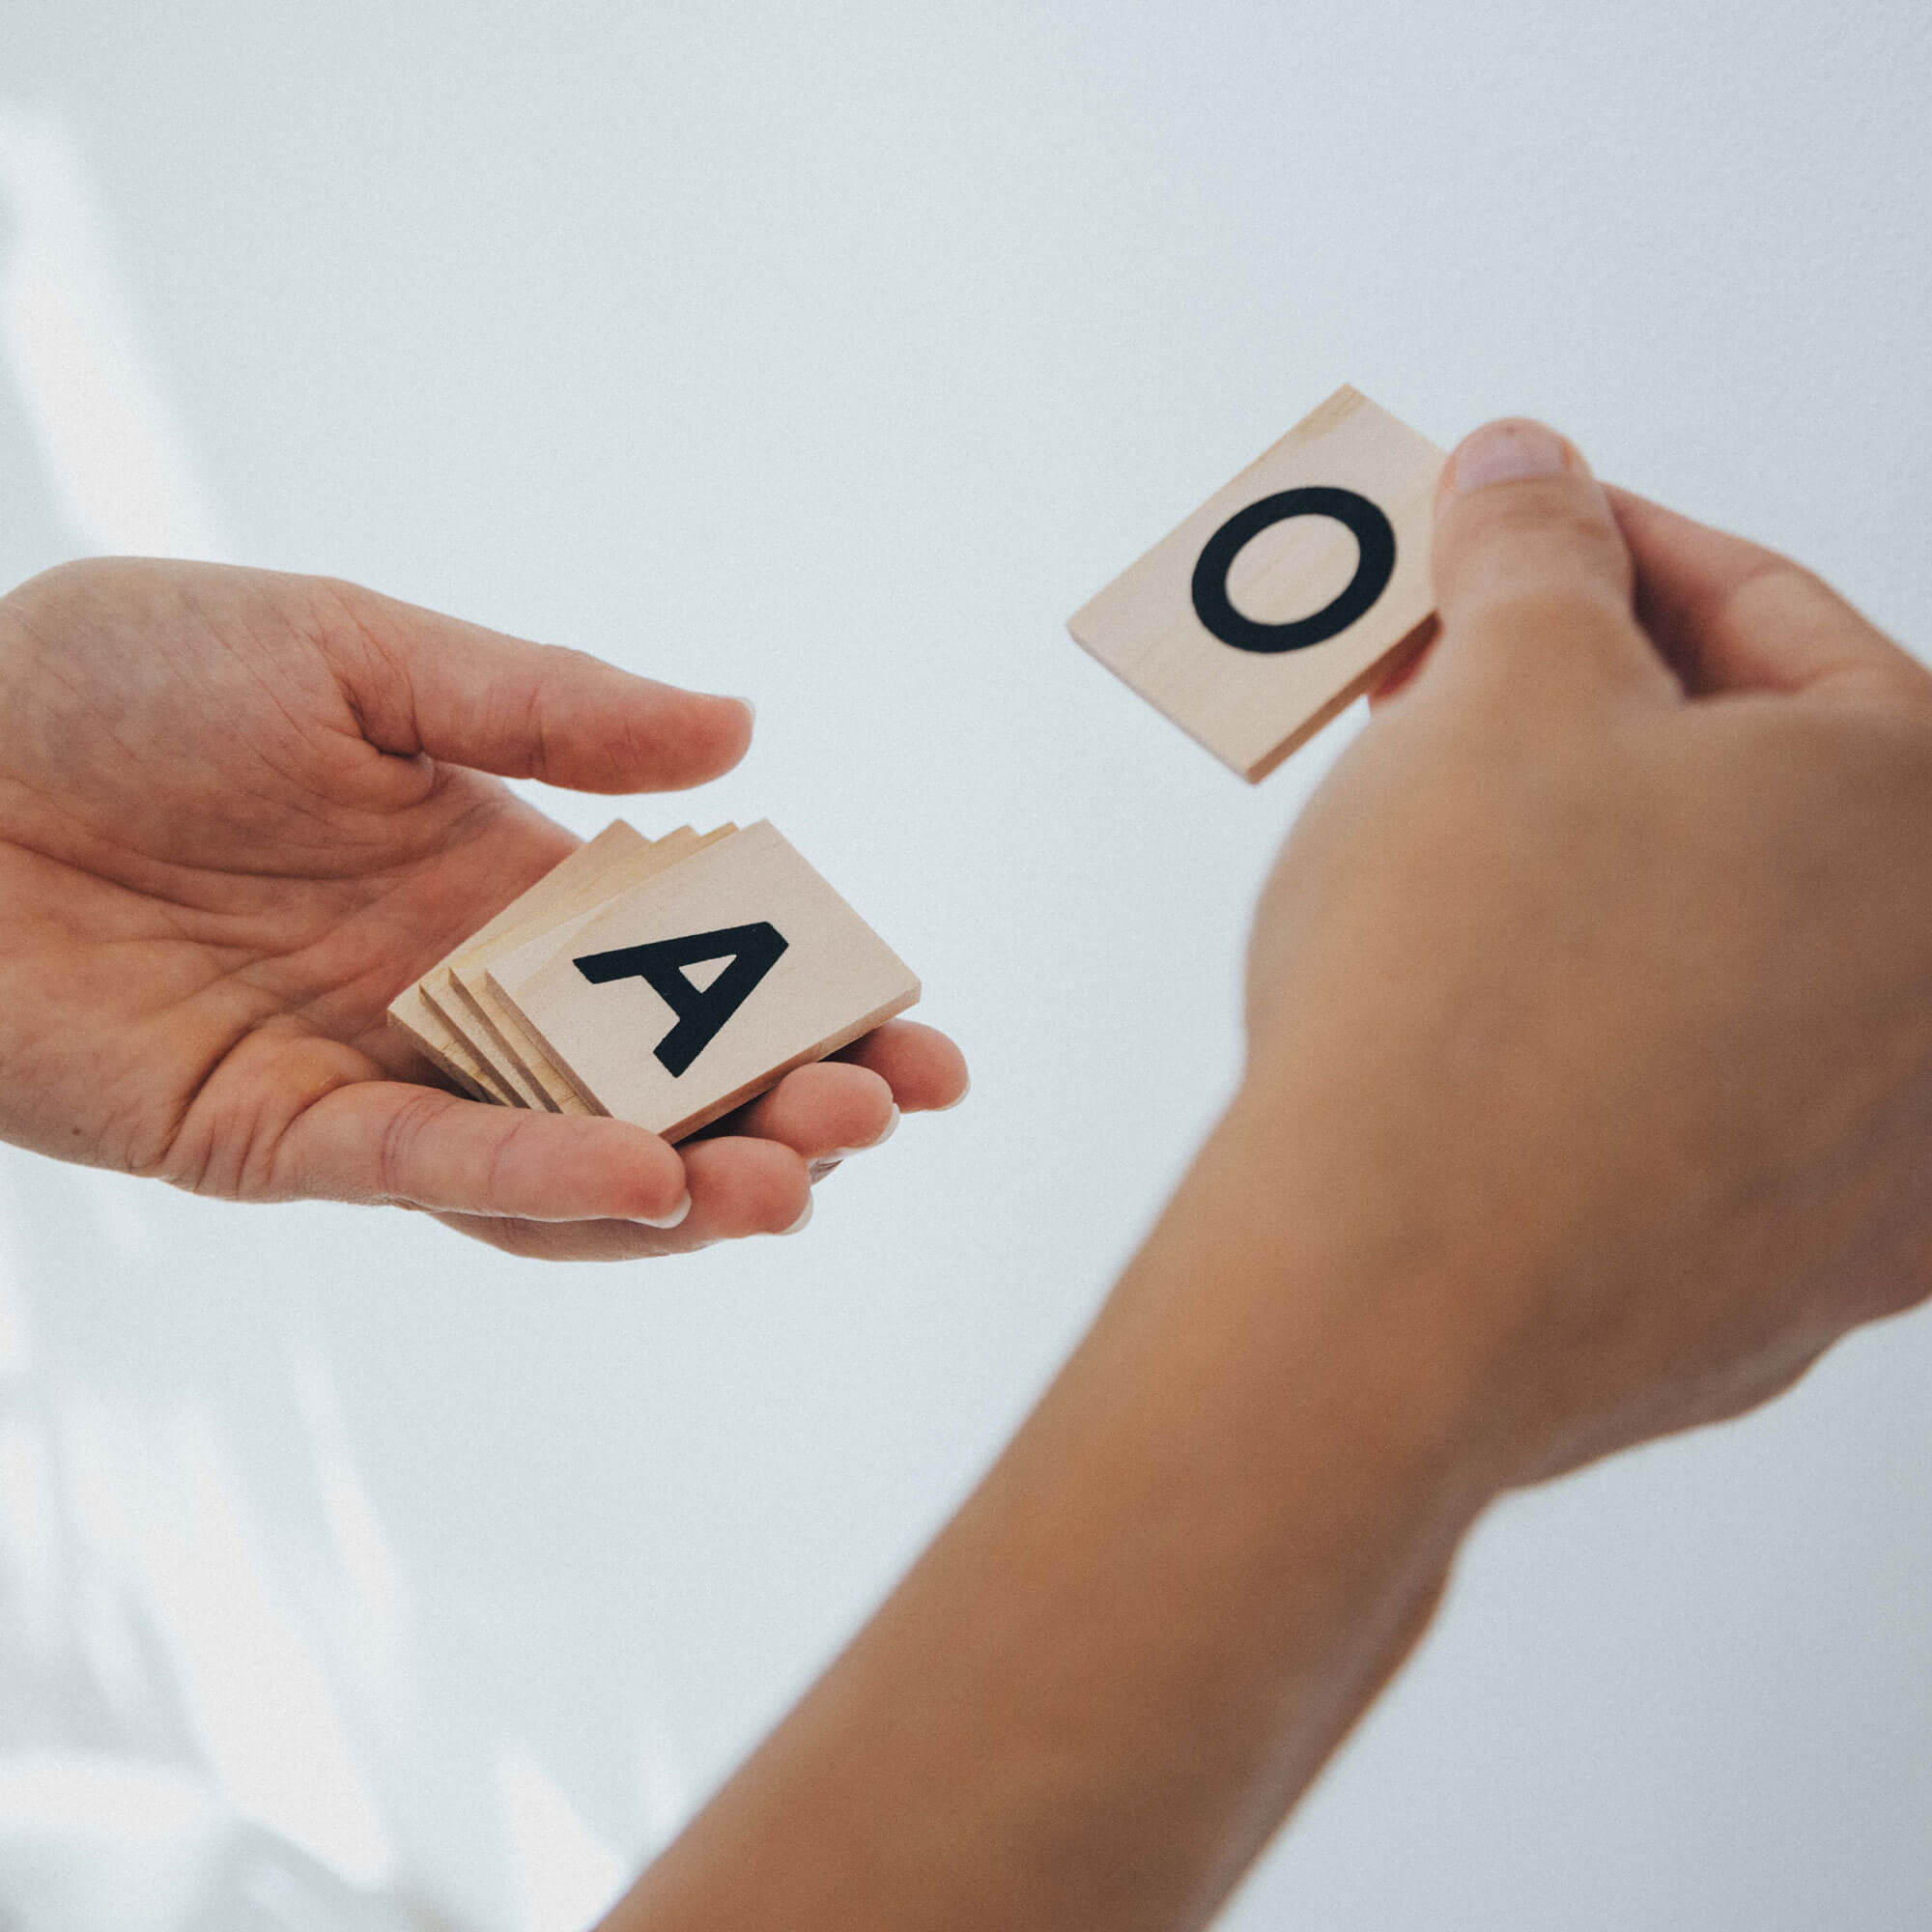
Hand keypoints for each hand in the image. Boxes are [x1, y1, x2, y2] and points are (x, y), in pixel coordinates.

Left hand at [0, 559, 965, 1258]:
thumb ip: (544, 704)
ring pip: (569, 1169)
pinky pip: (429, 1173)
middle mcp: (468, 994)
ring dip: (691, 1180)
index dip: (811, 1004)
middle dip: (784, 1108)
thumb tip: (741, 728)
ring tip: (793, 1176)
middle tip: (876, 1113)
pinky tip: (644, 1175)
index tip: (918, 1033)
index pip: (698, 965)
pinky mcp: (278, 1139)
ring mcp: (383, 1073)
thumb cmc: (117, 681)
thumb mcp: (357, 653)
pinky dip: (537, 1181)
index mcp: (507, 877)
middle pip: (660, 1084)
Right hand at [1240, 419, 1931, 1484]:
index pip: (1774, 619)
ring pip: (1723, 957)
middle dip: (1593, 712)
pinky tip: (1480, 1019)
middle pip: (1758, 793)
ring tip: (1443, 842)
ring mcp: (1873, 1172)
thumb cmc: (1470, 1001)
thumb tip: (1528, 477)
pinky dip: (1595, 1035)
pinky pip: (1683, 1103)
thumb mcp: (1497, 689)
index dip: (1613, 548)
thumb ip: (1532, 549)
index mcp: (1927, 822)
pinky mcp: (1769, 1285)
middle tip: (1454, 677)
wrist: (1388, 1305)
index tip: (1513, 530)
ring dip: (1595, 875)